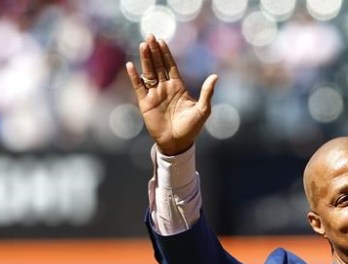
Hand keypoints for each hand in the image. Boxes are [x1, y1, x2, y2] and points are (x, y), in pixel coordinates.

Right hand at [125, 35, 217, 155]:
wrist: (178, 143)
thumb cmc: (191, 128)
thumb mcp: (202, 110)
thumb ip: (207, 92)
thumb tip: (215, 76)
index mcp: (178, 87)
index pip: (170, 66)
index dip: (166, 53)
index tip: (162, 40)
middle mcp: (165, 88)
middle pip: (158, 65)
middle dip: (154, 51)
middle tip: (150, 36)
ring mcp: (154, 94)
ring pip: (148, 72)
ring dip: (145, 59)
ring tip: (143, 45)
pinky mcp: (145, 103)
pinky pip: (138, 87)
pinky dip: (135, 77)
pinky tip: (131, 65)